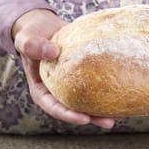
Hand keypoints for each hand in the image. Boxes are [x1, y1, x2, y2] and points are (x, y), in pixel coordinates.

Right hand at [12, 9, 116, 128]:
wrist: (44, 26)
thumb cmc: (31, 34)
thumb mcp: (26, 40)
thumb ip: (33, 46)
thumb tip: (53, 52)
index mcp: (41, 90)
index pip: (54, 107)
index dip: (69, 115)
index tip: (84, 119)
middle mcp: (58, 91)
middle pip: (75, 109)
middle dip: (92, 117)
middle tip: (109, 122)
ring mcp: (71, 85)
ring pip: (87, 101)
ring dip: (103, 109)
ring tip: (121, 114)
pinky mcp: (82, 75)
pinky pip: (94, 85)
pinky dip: (107, 90)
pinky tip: (122, 93)